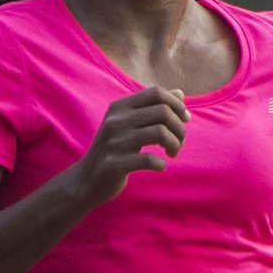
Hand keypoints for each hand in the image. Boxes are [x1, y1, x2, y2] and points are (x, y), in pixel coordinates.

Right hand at [66, 85, 187, 206]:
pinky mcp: (115, 164)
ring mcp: (114, 142)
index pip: (156, 92)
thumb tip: (180, 93)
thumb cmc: (115, 150)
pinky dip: (160, 163)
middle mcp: (115, 120)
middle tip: (179, 142)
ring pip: (160, 133)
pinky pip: (149, 159)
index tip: (185, 119)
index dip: (177, 104)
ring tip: (172, 154)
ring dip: (174, 145)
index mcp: (120, 107)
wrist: (86, 180)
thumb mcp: (130, 124)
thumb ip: (153, 108)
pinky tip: (160, 166)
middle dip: (179, 128)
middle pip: (163, 112)